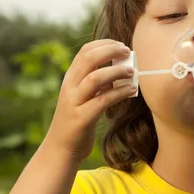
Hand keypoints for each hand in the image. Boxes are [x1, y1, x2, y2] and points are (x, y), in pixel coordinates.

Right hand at [43, 39, 136, 162]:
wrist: (61, 149)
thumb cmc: (79, 119)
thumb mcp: (85, 96)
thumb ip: (98, 82)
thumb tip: (122, 69)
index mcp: (71, 78)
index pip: (85, 51)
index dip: (105, 44)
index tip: (121, 45)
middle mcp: (70, 87)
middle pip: (89, 59)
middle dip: (110, 51)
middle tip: (128, 52)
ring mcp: (74, 102)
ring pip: (94, 78)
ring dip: (116, 72)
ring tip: (132, 71)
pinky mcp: (82, 118)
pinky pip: (102, 101)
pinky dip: (119, 93)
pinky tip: (132, 90)